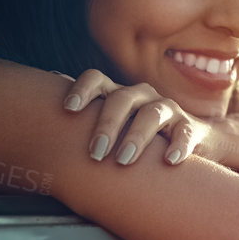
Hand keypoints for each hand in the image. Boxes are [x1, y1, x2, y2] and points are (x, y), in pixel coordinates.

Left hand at [60, 69, 203, 165]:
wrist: (192, 143)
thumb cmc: (140, 138)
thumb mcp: (114, 127)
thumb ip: (86, 118)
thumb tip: (46, 95)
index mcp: (119, 95)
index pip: (97, 79)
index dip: (82, 89)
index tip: (69, 109)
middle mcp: (142, 97)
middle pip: (122, 99)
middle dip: (106, 124)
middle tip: (95, 153)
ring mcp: (168, 110)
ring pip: (151, 114)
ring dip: (136, 136)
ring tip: (124, 160)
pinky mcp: (190, 128)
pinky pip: (185, 132)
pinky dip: (179, 145)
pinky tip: (170, 160)